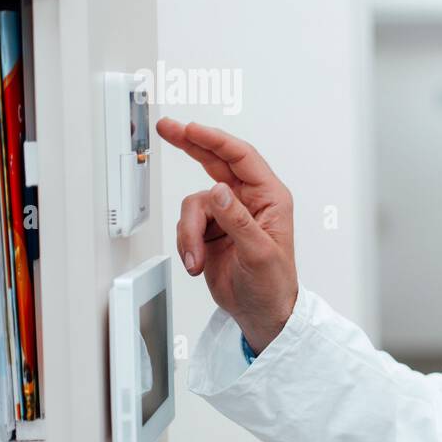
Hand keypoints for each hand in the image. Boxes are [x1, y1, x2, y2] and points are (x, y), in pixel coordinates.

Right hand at [156, 118, 298, 353]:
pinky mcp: (211, 230)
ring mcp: (228, 214)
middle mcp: (249, 200)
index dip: (216, 140)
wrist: (262, 312)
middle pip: (215, 161)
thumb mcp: (259, 253)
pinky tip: (197, 262)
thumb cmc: (274, 284)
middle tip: (167, 128)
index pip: (242, 158)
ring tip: (197, 259)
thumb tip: (218, 192)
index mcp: (270, 198)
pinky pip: (187, 225)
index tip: (191, 129)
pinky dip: (187, 244)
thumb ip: (238, 221)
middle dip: (190, 145)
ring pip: (193, 204)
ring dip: (190, 233)